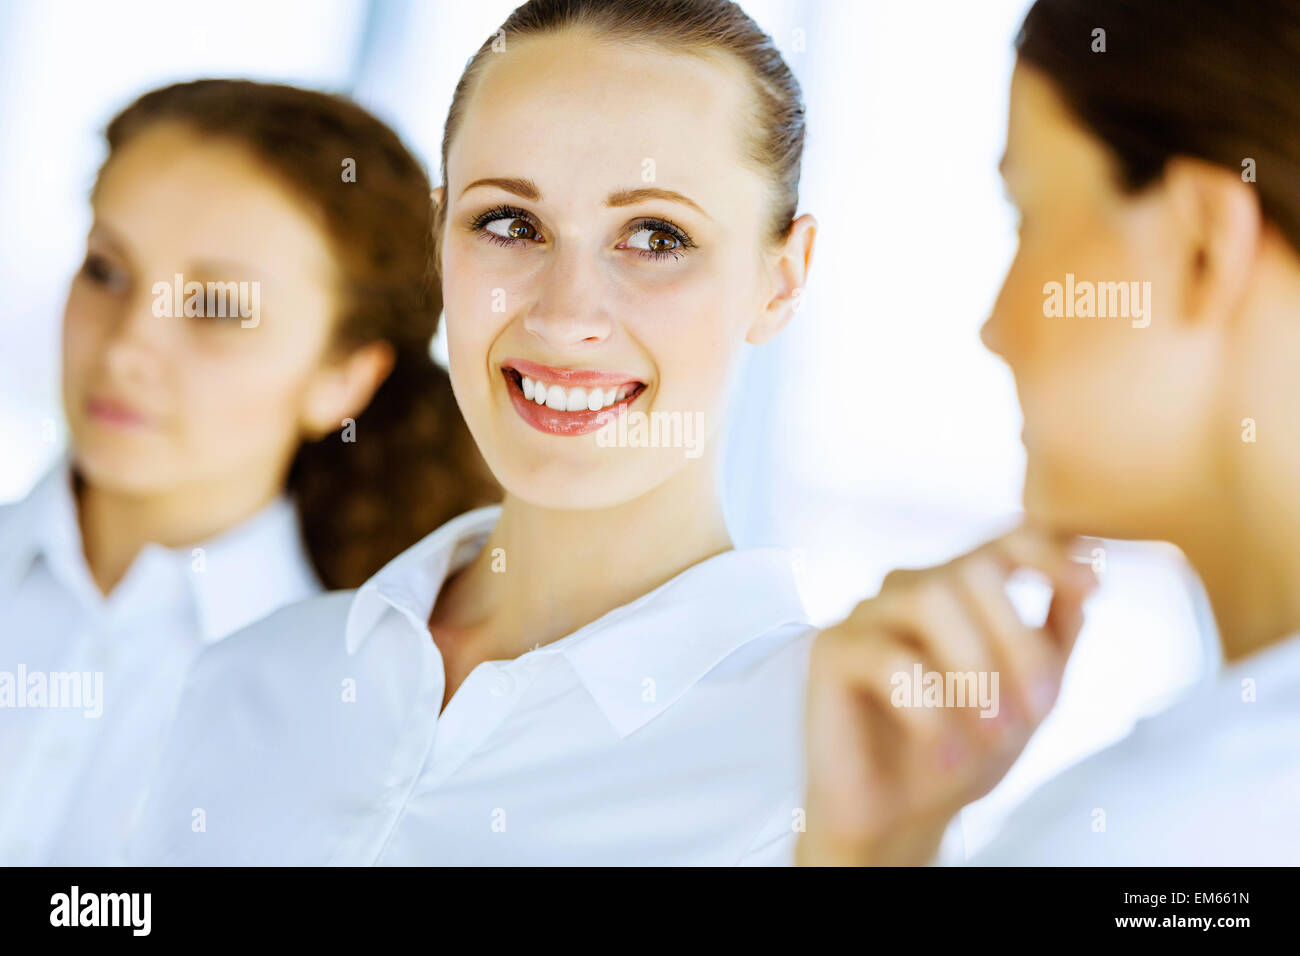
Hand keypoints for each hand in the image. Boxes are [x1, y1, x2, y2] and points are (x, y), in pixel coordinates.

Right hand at [795, 526, 1097, 865]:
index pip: (1003, 542)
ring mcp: (868, 614)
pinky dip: (931, 710)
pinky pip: (890, 658)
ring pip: (929, 599)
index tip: (1091, 585)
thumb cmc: (961, 753)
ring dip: (975, 668)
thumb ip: (1055, 639)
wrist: (899, 821)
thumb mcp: (1030, 699)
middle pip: (972, 571)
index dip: (1049, 552)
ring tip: (994, 732)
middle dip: (1016, 641)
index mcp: (959, 591)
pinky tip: (946, 754)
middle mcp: (910, 589)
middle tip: (1037, 710)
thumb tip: (1086, 581)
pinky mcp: (831, 650)